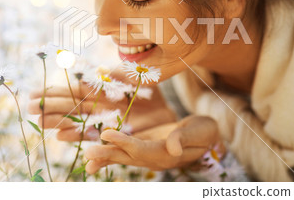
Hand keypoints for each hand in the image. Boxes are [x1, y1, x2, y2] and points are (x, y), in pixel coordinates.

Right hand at [27, 80, 175, 140]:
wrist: (164, 108)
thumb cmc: (147, 89)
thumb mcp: (133, 77)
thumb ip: (116, 74)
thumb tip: (99, 69)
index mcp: (99, 91)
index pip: (72, 91)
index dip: (53, 93)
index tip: (34, 94)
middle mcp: (97, 107)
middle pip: (70, 107)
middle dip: (50, 108)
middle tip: (30, 109)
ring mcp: (104, 122)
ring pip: (78, 124)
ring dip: (60, 124)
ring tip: (43, 124)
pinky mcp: (114, 135)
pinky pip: (96, 139)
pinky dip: (82, 140)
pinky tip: (66, 138)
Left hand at [84, 115, 224, 173]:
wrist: (205, 135)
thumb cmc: (204, 132)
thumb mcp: (198, 132)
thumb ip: (183, 138)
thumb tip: (172, 148)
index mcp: (166, 155)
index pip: (142, 149)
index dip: (124, 142)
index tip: (107, 134)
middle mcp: (154, 159)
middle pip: (128, 157)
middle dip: (107, 154)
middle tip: (88, 153)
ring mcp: (148, 155)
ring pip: (124, 158)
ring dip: (106, 158)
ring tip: (87, 161)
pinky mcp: (144, 148)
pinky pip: (125, 153)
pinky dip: (111, 153)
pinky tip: (97, 158)